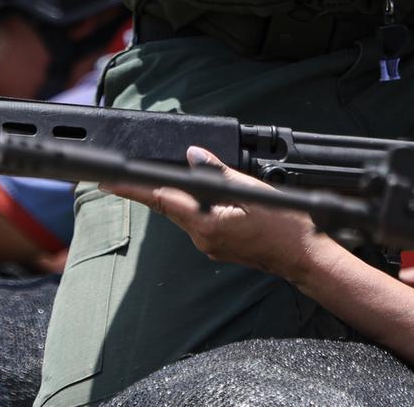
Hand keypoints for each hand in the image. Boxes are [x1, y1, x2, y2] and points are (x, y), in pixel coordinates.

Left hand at [106, 147, 324, 282]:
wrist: (305, 259)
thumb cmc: (287, 227)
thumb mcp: (253, 192)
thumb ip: (219, 173)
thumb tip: (193, 155)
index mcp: (208, 224)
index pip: (163, 200)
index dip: (134, 189)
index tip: (109, 181)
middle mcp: (203, 238)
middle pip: (168, 207)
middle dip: (148, 190)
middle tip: (124, 175)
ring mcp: (209, 245)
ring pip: (183, 214)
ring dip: (173, 196)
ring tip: (164, 176)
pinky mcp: (218, 246)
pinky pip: (197, 222)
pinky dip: (191, 206)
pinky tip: (198, 195)